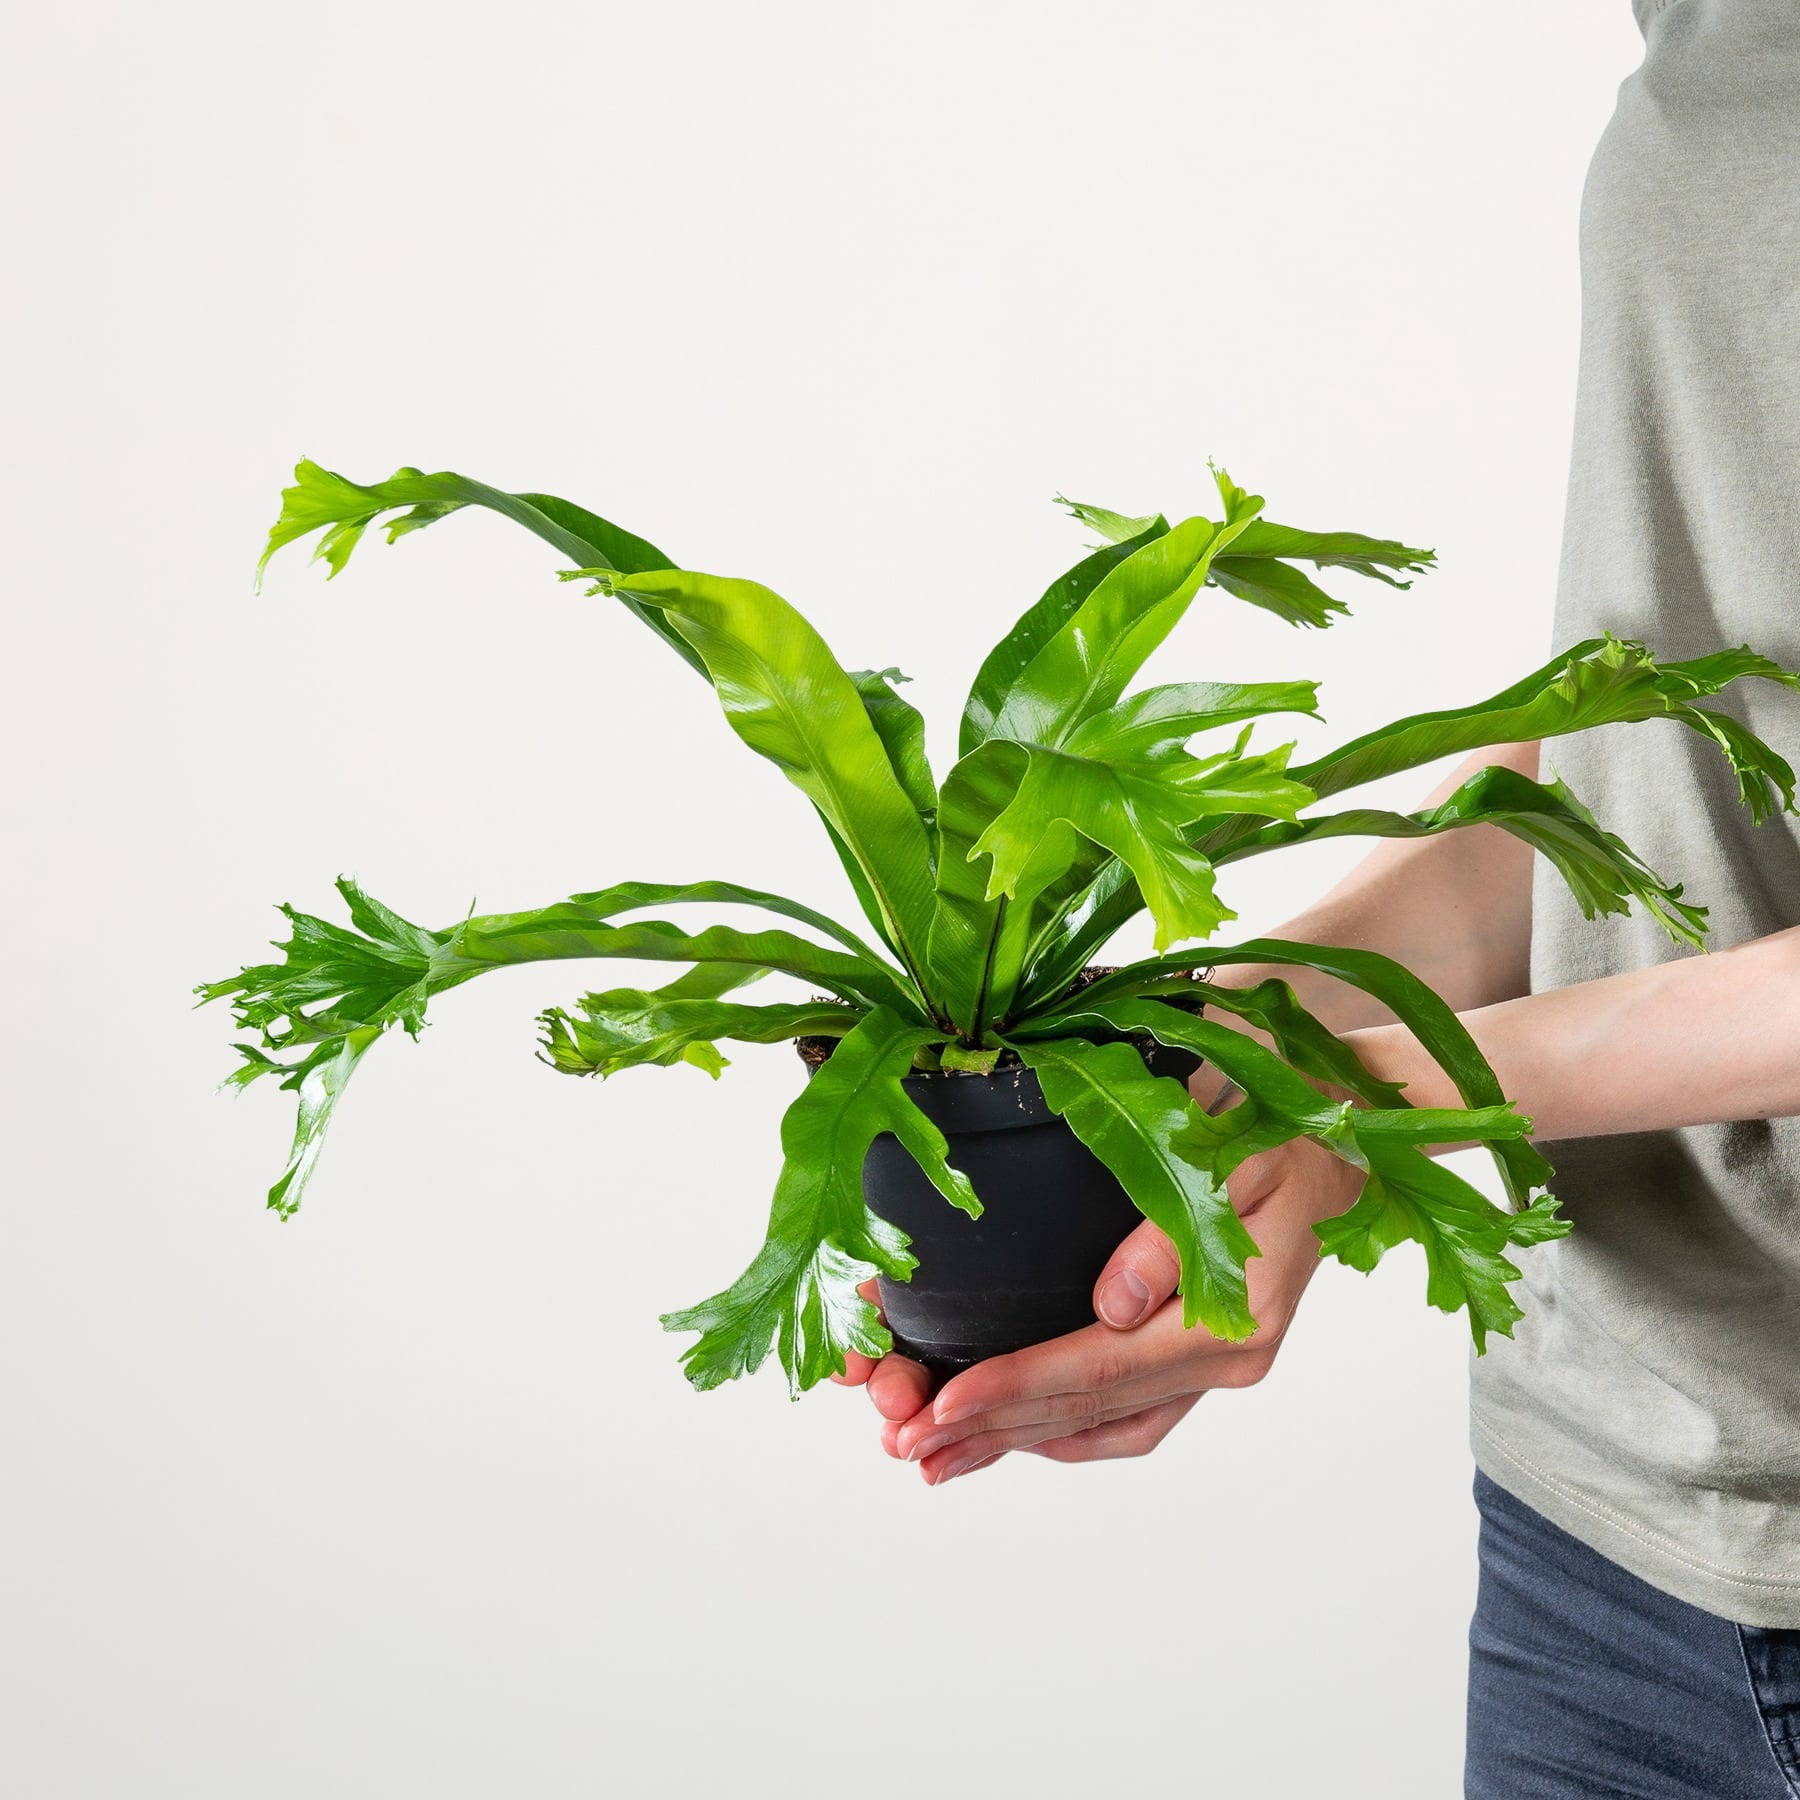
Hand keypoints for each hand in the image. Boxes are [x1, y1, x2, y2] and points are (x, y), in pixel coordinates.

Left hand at [833, 1134, 1362, 1484]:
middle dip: (992, 1429)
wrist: (1341, 1141)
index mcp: (1234, 1315)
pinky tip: (1019, 1438)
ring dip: (1017, 1441)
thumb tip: (1112, 1305)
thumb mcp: (1238, 1158)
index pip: (1101, 1365)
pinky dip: (1069, 1431)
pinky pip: (1131, 1417)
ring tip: (938, 1456)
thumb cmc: (1283, 1130)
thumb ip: (1175, 1235)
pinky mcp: (1206, 1358)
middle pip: (1089, 1408)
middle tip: (907, 1444)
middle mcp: (1226, 1358)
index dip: (1017, 1386)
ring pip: (1102, 1422)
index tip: (944, 1404)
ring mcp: (1218, 1366)